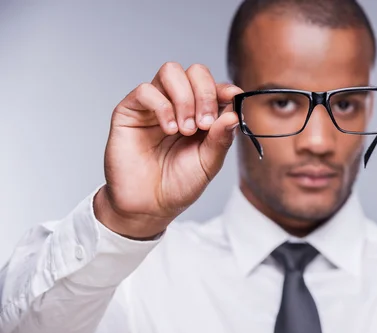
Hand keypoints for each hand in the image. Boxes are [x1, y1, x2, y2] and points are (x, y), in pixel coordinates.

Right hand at [95, 62, 241, 238]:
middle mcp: (178, 105)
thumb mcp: (208, 163)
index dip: (224, 89)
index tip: (232, 99)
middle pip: (194, 71)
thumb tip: (234, 113)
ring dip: (184, 97)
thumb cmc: (178, 185)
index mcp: (201, 114)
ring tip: (186, 129)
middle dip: (205, 93)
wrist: (149, 206)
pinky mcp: (130, 111)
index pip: (214, 86)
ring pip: (170, 71)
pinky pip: (145, 90)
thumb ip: (221, 138)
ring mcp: (154, 106)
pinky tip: (169, 129)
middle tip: (204, 124)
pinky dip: (162, 106)